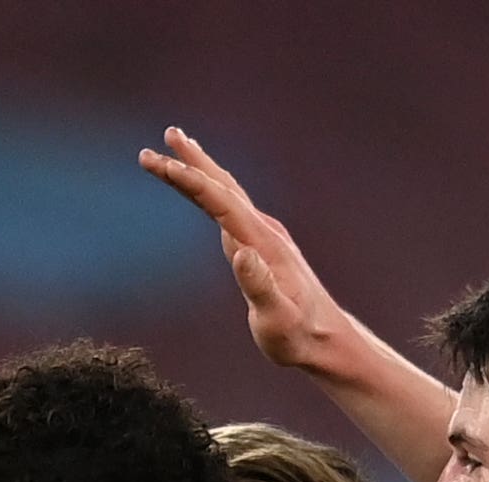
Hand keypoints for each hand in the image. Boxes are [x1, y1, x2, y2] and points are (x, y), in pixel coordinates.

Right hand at [138, 127, 344, 369]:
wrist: (327, 341)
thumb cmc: (300, 336)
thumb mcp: (277, 319)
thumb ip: (259, 287)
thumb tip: (240, 252)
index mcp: (263, 244)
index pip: (220, 201)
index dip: (189, 180)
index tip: (160, 163)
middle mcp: (266, 231)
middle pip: (224, 186)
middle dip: (193, 161)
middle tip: (167, 134)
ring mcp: (266, 236)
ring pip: (228, 193)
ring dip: (202, 168)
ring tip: (180, 145)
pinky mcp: (264, 246)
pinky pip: (232, 208)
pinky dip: (213, 190)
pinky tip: (207, 190)